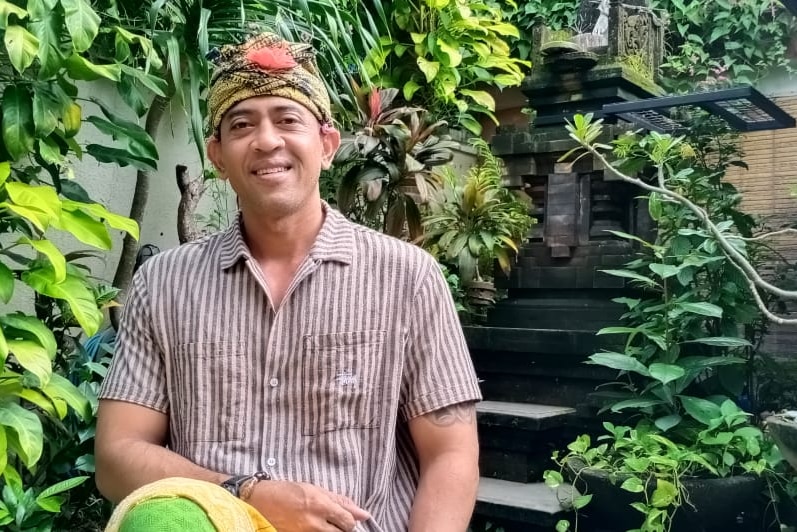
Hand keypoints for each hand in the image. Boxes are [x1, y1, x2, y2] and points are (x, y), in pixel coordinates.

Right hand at [248, 480, 370, 531]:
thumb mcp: (315, 489)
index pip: (348, 521)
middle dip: (342, 527)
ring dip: (330, 530)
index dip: (350, 520)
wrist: (261, 502)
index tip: (345, 517)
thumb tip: (362, 513)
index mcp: (320, 505)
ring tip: (321, 523)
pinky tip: (312, 527)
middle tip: (334, 520)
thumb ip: (340, 501)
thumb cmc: (287, 491)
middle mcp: (314, 522)